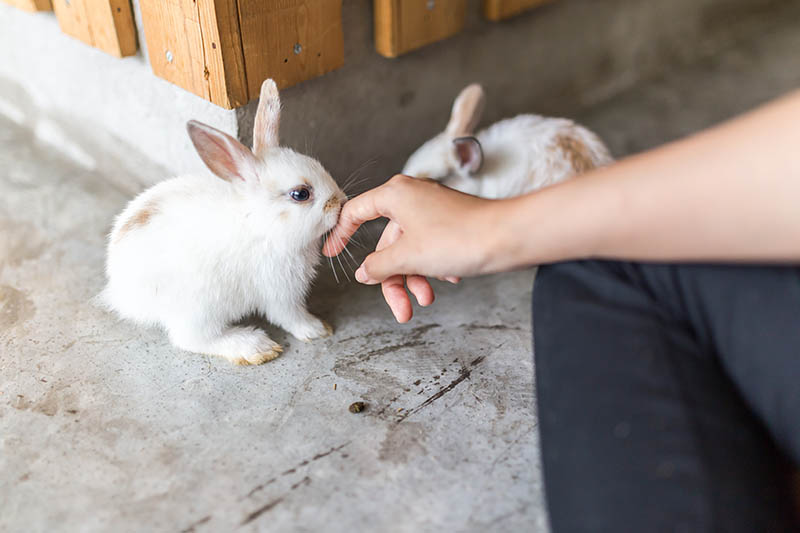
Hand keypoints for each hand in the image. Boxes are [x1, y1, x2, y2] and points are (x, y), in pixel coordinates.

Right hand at [323, 175, 496, 321]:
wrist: (509, 237)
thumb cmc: (459, 238)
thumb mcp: (408, 257)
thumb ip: (379, 266)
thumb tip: (364, 272)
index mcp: (395, 194)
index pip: (355, 212)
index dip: (341, 235)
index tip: (331, 254)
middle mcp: (412, 197)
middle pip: (388, 243)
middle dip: (394, 279)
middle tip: (401, 310)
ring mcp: (433, 209)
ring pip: (411, 249)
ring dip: (415, 278)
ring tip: (428, 300)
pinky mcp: (451, 222)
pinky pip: (431, 246)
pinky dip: (433, 267)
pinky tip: (449, 279)